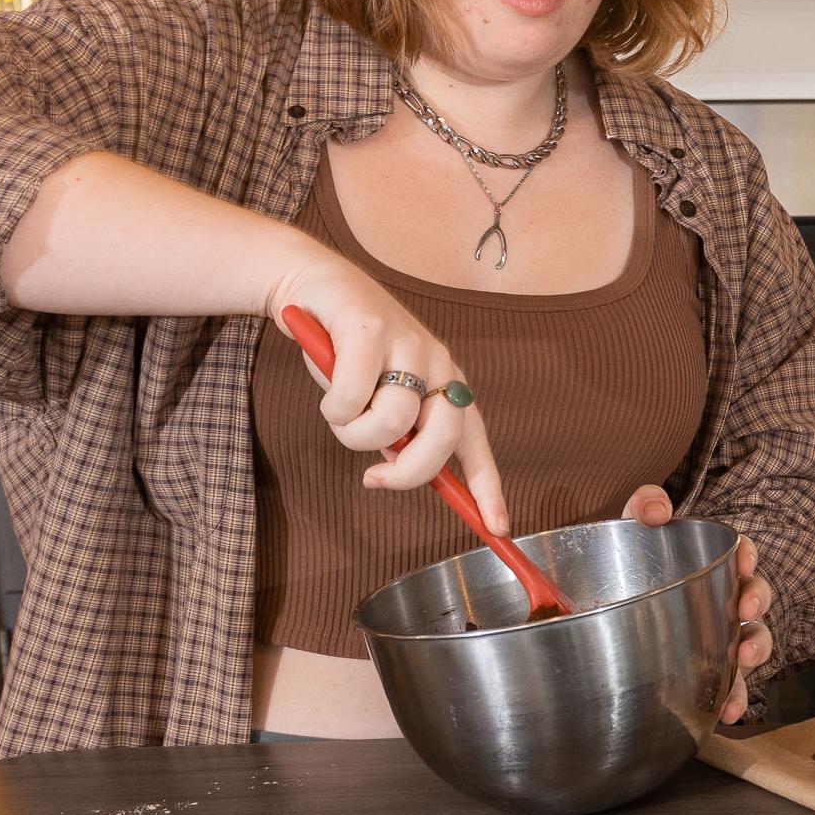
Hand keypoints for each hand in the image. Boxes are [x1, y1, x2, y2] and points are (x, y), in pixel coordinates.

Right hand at [265, 252, 505, 528]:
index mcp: (447, 384)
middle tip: (374, 478)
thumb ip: (397, 432)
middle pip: (442, 438)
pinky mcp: (370, 330)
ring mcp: (408, 344)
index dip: (487, 488)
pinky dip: (334, 408)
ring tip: (341, 414)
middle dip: (407, 472)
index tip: (498, 528)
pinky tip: (328, 389)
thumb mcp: (379, 397)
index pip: (475, 444)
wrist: (316, 286)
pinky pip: (352, 397)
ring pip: (392, 421)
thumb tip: (397, 469)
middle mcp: (438, 364)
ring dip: (354, 434)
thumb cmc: (349, 352)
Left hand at [626, 492, 769, 722]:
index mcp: (710, 567)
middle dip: (756, 599)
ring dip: (754, 650)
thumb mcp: (631, 531)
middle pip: (754, 598)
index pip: (741, 555)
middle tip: (746, 604)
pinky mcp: (707, 676)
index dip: (748, 555)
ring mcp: (718, 640)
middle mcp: (722, 602)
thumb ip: (643, 506)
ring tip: (743, 658)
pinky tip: (726, 712)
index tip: (744, 557)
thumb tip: (658, 509)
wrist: (603, 618)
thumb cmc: (627, 569)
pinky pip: (729, 689)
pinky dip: (733, 700)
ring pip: (750, 643)